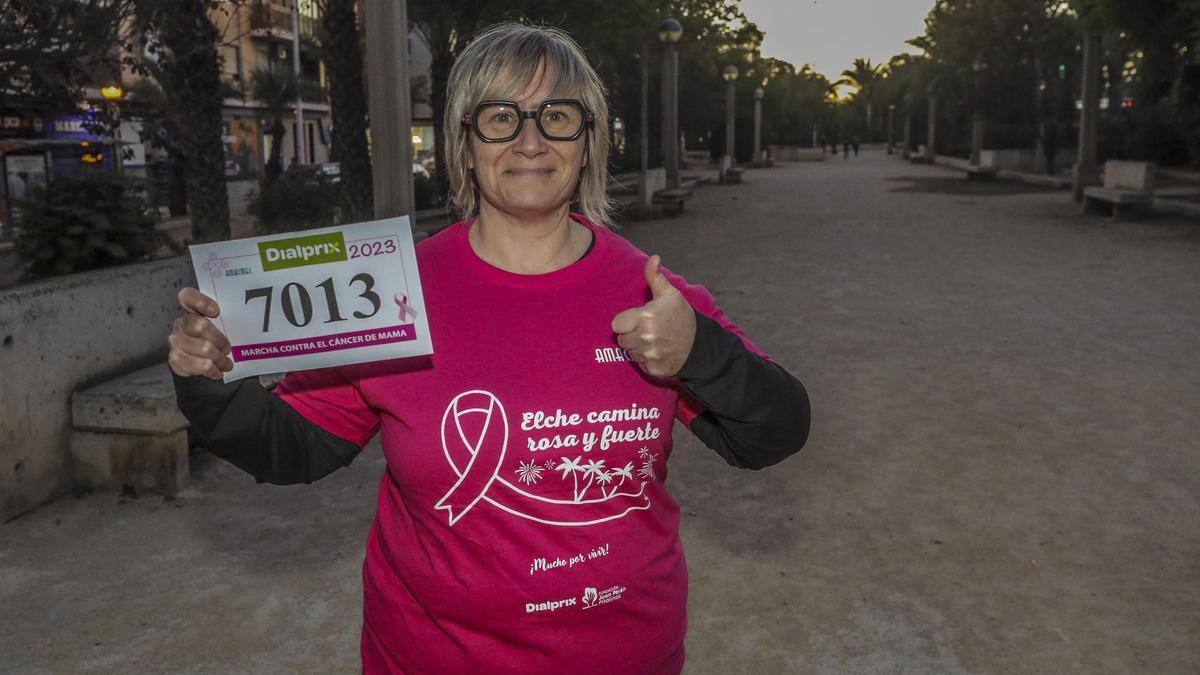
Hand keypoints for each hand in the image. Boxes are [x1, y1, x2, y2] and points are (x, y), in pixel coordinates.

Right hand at [167, 287, 232, 379]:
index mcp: (192, 310)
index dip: (200, 301)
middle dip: (220, 339)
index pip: (187, 296)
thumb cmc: (216, 340)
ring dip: (219, 358)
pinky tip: (217, 371)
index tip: (216, 311)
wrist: (202, 364)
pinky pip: (196, 365)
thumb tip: (251, 316)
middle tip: (228, 348)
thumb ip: (228, 319)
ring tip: (226, 363)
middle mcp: (181, 323)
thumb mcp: (223, 326)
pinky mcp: (175, 358)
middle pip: (200, 325)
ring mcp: (176, 341)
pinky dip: (211, 370)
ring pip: (203, 348)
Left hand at [611, 255, 696, 377]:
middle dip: (630, 335)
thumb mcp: (670, 294)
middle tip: (644, 330)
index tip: (634, 320)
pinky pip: (639, 364)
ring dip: (637, 348)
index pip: (616, 325)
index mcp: (647, 317)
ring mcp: (650, 355)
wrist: (700, 344)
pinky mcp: (654, 369)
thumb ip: (655, 277)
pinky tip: (657, 351)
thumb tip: (653, 258)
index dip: (624, 322)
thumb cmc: (681, 316)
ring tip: (652, 340)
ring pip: (630, 353)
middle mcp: (647, 337)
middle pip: (621, 340)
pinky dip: (645, 360)